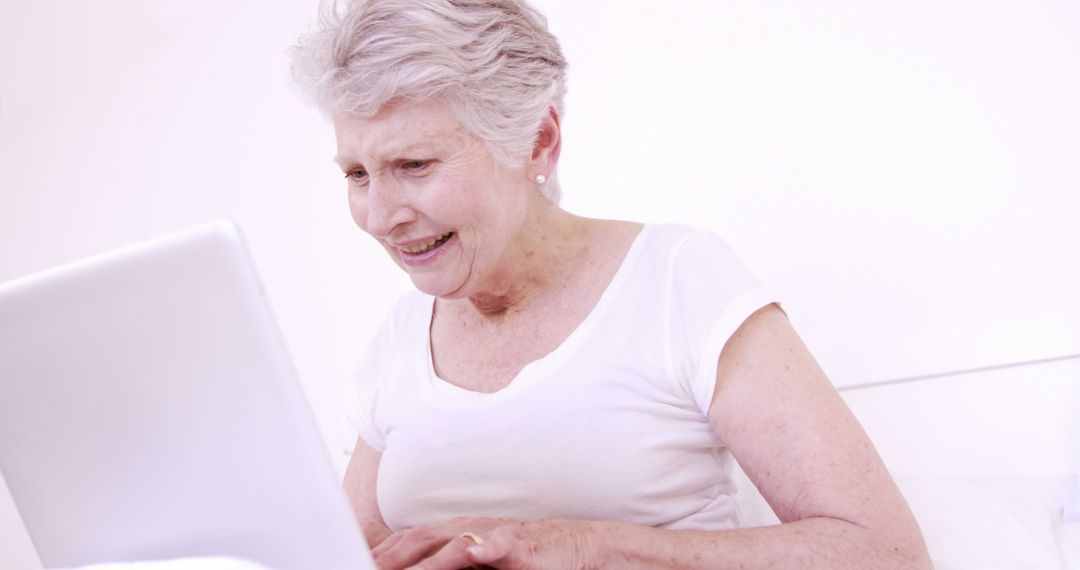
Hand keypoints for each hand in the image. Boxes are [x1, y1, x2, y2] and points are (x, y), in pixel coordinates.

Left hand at [371, 517, 602, 569]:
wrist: (578, 546)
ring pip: (454, 543)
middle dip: (392, 554)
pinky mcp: (522, 545)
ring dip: (428, 559)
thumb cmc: (528, 556)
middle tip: (367, 567)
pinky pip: (500, 544)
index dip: (384, 551)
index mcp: (458, 532)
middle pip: (422, 537)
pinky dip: (485, 547)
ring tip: (403, 569)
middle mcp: (471, 528)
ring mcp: (495, 534)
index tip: (359, 561)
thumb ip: (451, 564)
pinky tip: (472, 553)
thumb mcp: (482, 562)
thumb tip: (420, 568)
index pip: (411, 538)